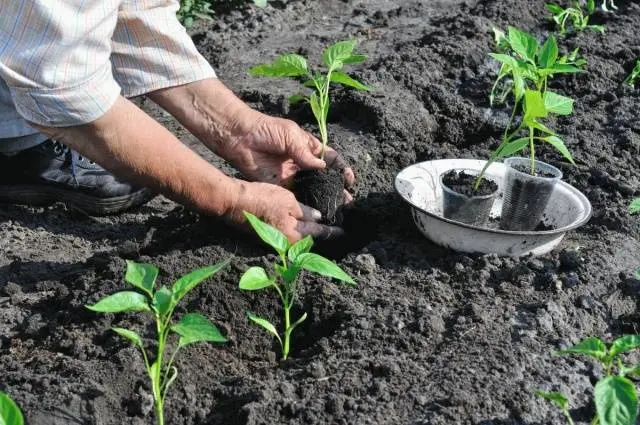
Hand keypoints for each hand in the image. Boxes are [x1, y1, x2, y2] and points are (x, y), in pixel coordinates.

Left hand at [219, 113, 354, 201]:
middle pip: (324, 177)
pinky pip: (296, 195)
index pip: (330, 159)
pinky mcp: (280, 185)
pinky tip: (317, 210)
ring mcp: (292, 175)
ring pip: (313, 188)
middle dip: (336, 188)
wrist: (241, 137)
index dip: (341, 169)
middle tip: (348, 201)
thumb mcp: (291, 136)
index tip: (350, 179)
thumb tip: (323, 167)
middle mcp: (303, 162)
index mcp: (308, 147)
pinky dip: (307, 203)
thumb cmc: (267, 130)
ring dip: (324, 197)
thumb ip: (306, 153)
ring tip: (337, 209)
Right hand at [228, 180, 343, 241]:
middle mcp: (285, 242)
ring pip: (297, 237)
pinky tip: (298, 222)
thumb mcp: (288, 200)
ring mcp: (274, 241)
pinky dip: (295, 229)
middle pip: (308, 239)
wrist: (232, 203)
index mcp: (294, 235)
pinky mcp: (265, 236)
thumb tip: (318, 217)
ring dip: (308, 232)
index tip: (344, 232)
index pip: (319, 233)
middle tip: (334, 228)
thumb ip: (305, 210)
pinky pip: (286, 234)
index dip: (332, 231)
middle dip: (321, 234)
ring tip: (319, 225)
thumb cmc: (261, 200)